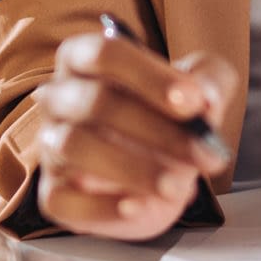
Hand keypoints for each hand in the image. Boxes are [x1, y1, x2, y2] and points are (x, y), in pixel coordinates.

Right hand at [32, 32, 235, 240]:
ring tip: (178, 185)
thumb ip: (209, 82)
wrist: (161, 170)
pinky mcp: (54, 193)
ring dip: (135, 168)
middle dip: (158, 129)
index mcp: (86, 59)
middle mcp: (59, 98)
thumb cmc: (171, 117)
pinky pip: (65, 200)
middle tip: (205, 152)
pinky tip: (139, 207)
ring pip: (76, 147)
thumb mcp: (202, 89)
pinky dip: (103, 207)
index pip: (105, 53)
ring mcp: (51, 146)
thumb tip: (205, 99)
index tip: (194, 102)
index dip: (150, 76)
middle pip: (96, 102)